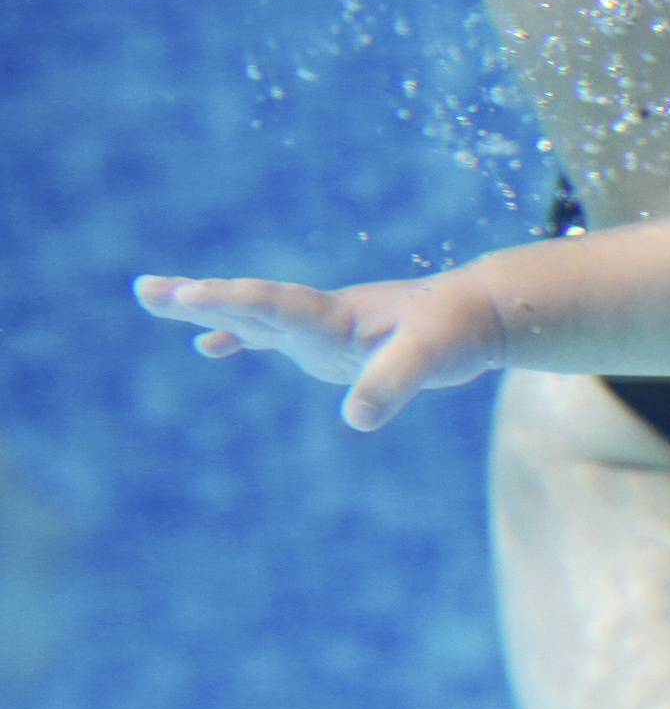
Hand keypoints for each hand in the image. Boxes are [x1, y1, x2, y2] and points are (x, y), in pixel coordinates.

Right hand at [135, 271, 504, 429]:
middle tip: (146, 290)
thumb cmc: (460, 332)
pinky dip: (240, 337)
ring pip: (254, 314)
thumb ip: (394, 385)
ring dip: (207, 311)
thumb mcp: (433, 360)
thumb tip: (356, 419)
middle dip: (198, 299)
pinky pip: (274, 335)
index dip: (231, 302)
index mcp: (337, 316)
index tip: (189, 298)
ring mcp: (322, 327)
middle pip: (250, 303)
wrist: (483, 312)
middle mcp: (321, 316)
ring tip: (156, 299)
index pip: (275, 304)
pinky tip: (211, 349)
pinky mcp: (331, 341)